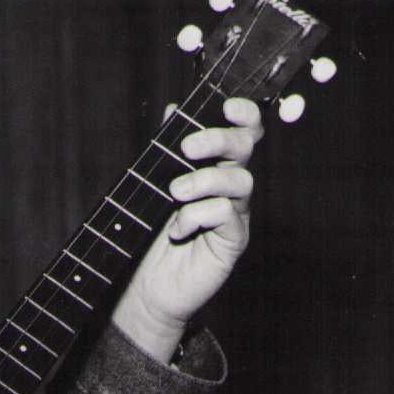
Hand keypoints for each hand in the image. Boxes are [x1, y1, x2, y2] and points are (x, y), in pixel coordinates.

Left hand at [112, 96, 263, 362]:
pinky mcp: (232, 241)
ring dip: (205, 181)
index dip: (244, 115)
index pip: (243, 133)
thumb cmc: (151, 236)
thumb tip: (173, 110)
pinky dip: (197, 215)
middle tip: (188, 149)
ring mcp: (235, 214)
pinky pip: (227, 215)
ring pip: (240, 182)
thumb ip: (165, 151)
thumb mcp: (152, 188)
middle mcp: (230, 188)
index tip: (228, 107)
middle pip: (246, 149)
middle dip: (219, 140)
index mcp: (215, 168)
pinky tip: (176, 228)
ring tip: (175, 194)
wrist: (148, 287)